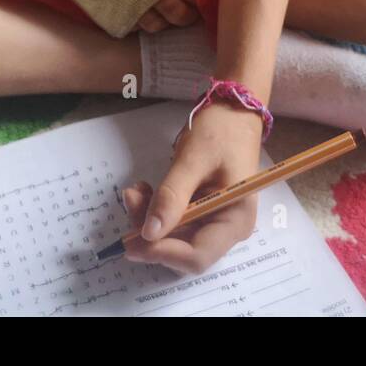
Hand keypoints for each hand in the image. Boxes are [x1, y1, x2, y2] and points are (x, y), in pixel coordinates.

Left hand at [120, 101, 262, 275]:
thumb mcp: (193, 160)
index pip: (198, 256)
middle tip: (130, 200)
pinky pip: (175, 220)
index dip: (163, 252)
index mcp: (235, 220)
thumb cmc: (221, 131)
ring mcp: (214, 220)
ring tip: (134, 191)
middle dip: (151, 232)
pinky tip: (144, 190)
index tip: (131, 239)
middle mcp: (227, 228)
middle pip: (183, 248)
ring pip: (174, 236)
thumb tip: (149, 234)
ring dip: (149, 220)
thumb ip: (172, 197)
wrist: (233, 109)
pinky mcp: (202, 211)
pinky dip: (156, 210)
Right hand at [133, 0, 198, 32]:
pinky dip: (140, 23)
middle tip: (187, 10)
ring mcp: (133, 7)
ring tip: (164, 13)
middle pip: (180, 14)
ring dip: (164, 21)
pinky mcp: (110, 15)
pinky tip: (140, 12)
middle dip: (186, 14)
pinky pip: (133, 28)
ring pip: (157, 25)